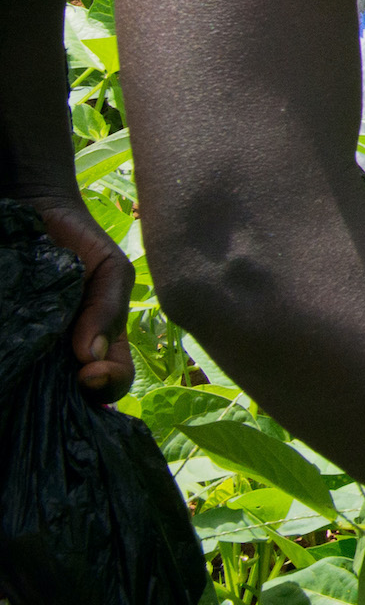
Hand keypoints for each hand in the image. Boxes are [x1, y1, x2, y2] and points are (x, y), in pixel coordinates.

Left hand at [22, 198, 132, 400]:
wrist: (34, 211)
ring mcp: (33, 348)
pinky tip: (10, 352)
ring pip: (36, 385)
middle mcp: (67, 353)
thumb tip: (89, 357)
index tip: (87, 372)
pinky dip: (9, 362)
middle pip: (75, 394)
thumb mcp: (112, 269)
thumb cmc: (81, 240)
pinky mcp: (6, 336)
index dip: (107, 384)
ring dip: (34, 384)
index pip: (113, 378)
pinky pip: (9, 358)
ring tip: (28, 363)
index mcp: (102, 341)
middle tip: (62, 373)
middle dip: (71, 393)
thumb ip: (108, 309)